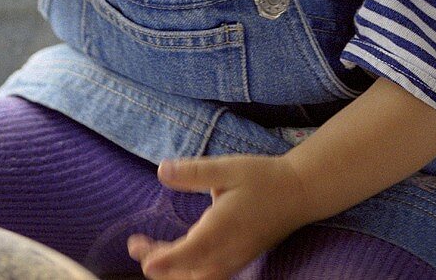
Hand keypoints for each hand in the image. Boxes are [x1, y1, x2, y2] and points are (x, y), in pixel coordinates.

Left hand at [127, 153, 303, 279]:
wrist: (298, 193)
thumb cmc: (263, 178)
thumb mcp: (228, 167)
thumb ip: (194, 171)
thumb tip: (161, 171)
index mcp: (223, 227)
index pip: (189, 252)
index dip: (164, 260)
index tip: (143, 258)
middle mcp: (228, 251)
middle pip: (188, 273)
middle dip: (160, 265)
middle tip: (136, 246)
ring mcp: (234, 259)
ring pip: (198, 279)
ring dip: (173, 272)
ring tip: (151, 255)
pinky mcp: (238, 260)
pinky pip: (208, 277)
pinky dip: (188, 273)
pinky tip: (178, 260)